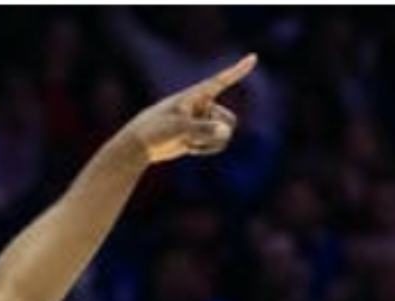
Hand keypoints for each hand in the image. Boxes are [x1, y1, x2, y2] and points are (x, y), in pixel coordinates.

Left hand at [119, 54, 254, 164]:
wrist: (141, 144)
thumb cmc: (155, 129)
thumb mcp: (178, 128)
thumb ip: (203, 129)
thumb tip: (225, 133)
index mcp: (195, 95)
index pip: (220, 81)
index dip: (237, 70)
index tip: (253, 57)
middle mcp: (203, 105)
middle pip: (229, 120)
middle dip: (216, 132)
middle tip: (192, 136)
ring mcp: (204, 119)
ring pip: (225, 133)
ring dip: (209, 142)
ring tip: (187, 141)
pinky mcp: (202, 134)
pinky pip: (219, 142)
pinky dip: (207, 148)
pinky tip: (189, 147)